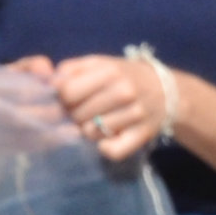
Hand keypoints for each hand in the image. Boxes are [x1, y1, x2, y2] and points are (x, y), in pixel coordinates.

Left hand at [47, 55, 163, 164]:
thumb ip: (73, 69)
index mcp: (110, 71)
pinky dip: (106, 148)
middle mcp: (124, 91)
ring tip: (97, 122)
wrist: (167, 91)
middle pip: (77, 115)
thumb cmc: (125, 76)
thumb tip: (48, 83)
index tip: (69, 99)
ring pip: (91, 133)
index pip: (67, 92)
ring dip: (89, 131)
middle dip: (75, 116)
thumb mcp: (101, 63)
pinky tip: (106, 139)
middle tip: (84, 112)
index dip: (62, 98)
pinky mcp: (142, 135)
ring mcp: (135, 114)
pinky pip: (113, 151)